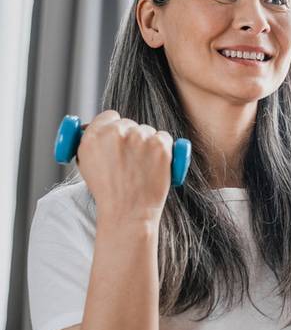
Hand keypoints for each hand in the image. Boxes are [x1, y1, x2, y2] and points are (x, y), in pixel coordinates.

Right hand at [75, 110, 174, 224]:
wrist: (128, 212)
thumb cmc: (108, 192)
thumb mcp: (86, 164)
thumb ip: (91, 143)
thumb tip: (95, 129)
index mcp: (94, 135)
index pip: (109, 116)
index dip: (114, 127)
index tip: (119, 138)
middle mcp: (116, 133)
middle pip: (129, 123)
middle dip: (131, 137)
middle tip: (132, 159)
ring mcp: (140, 138)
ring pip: (148, 130)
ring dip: (148, 143)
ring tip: (143, 167)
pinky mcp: (160, 146)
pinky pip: (165, 138)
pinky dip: (165, 149)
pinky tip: (156, 165)